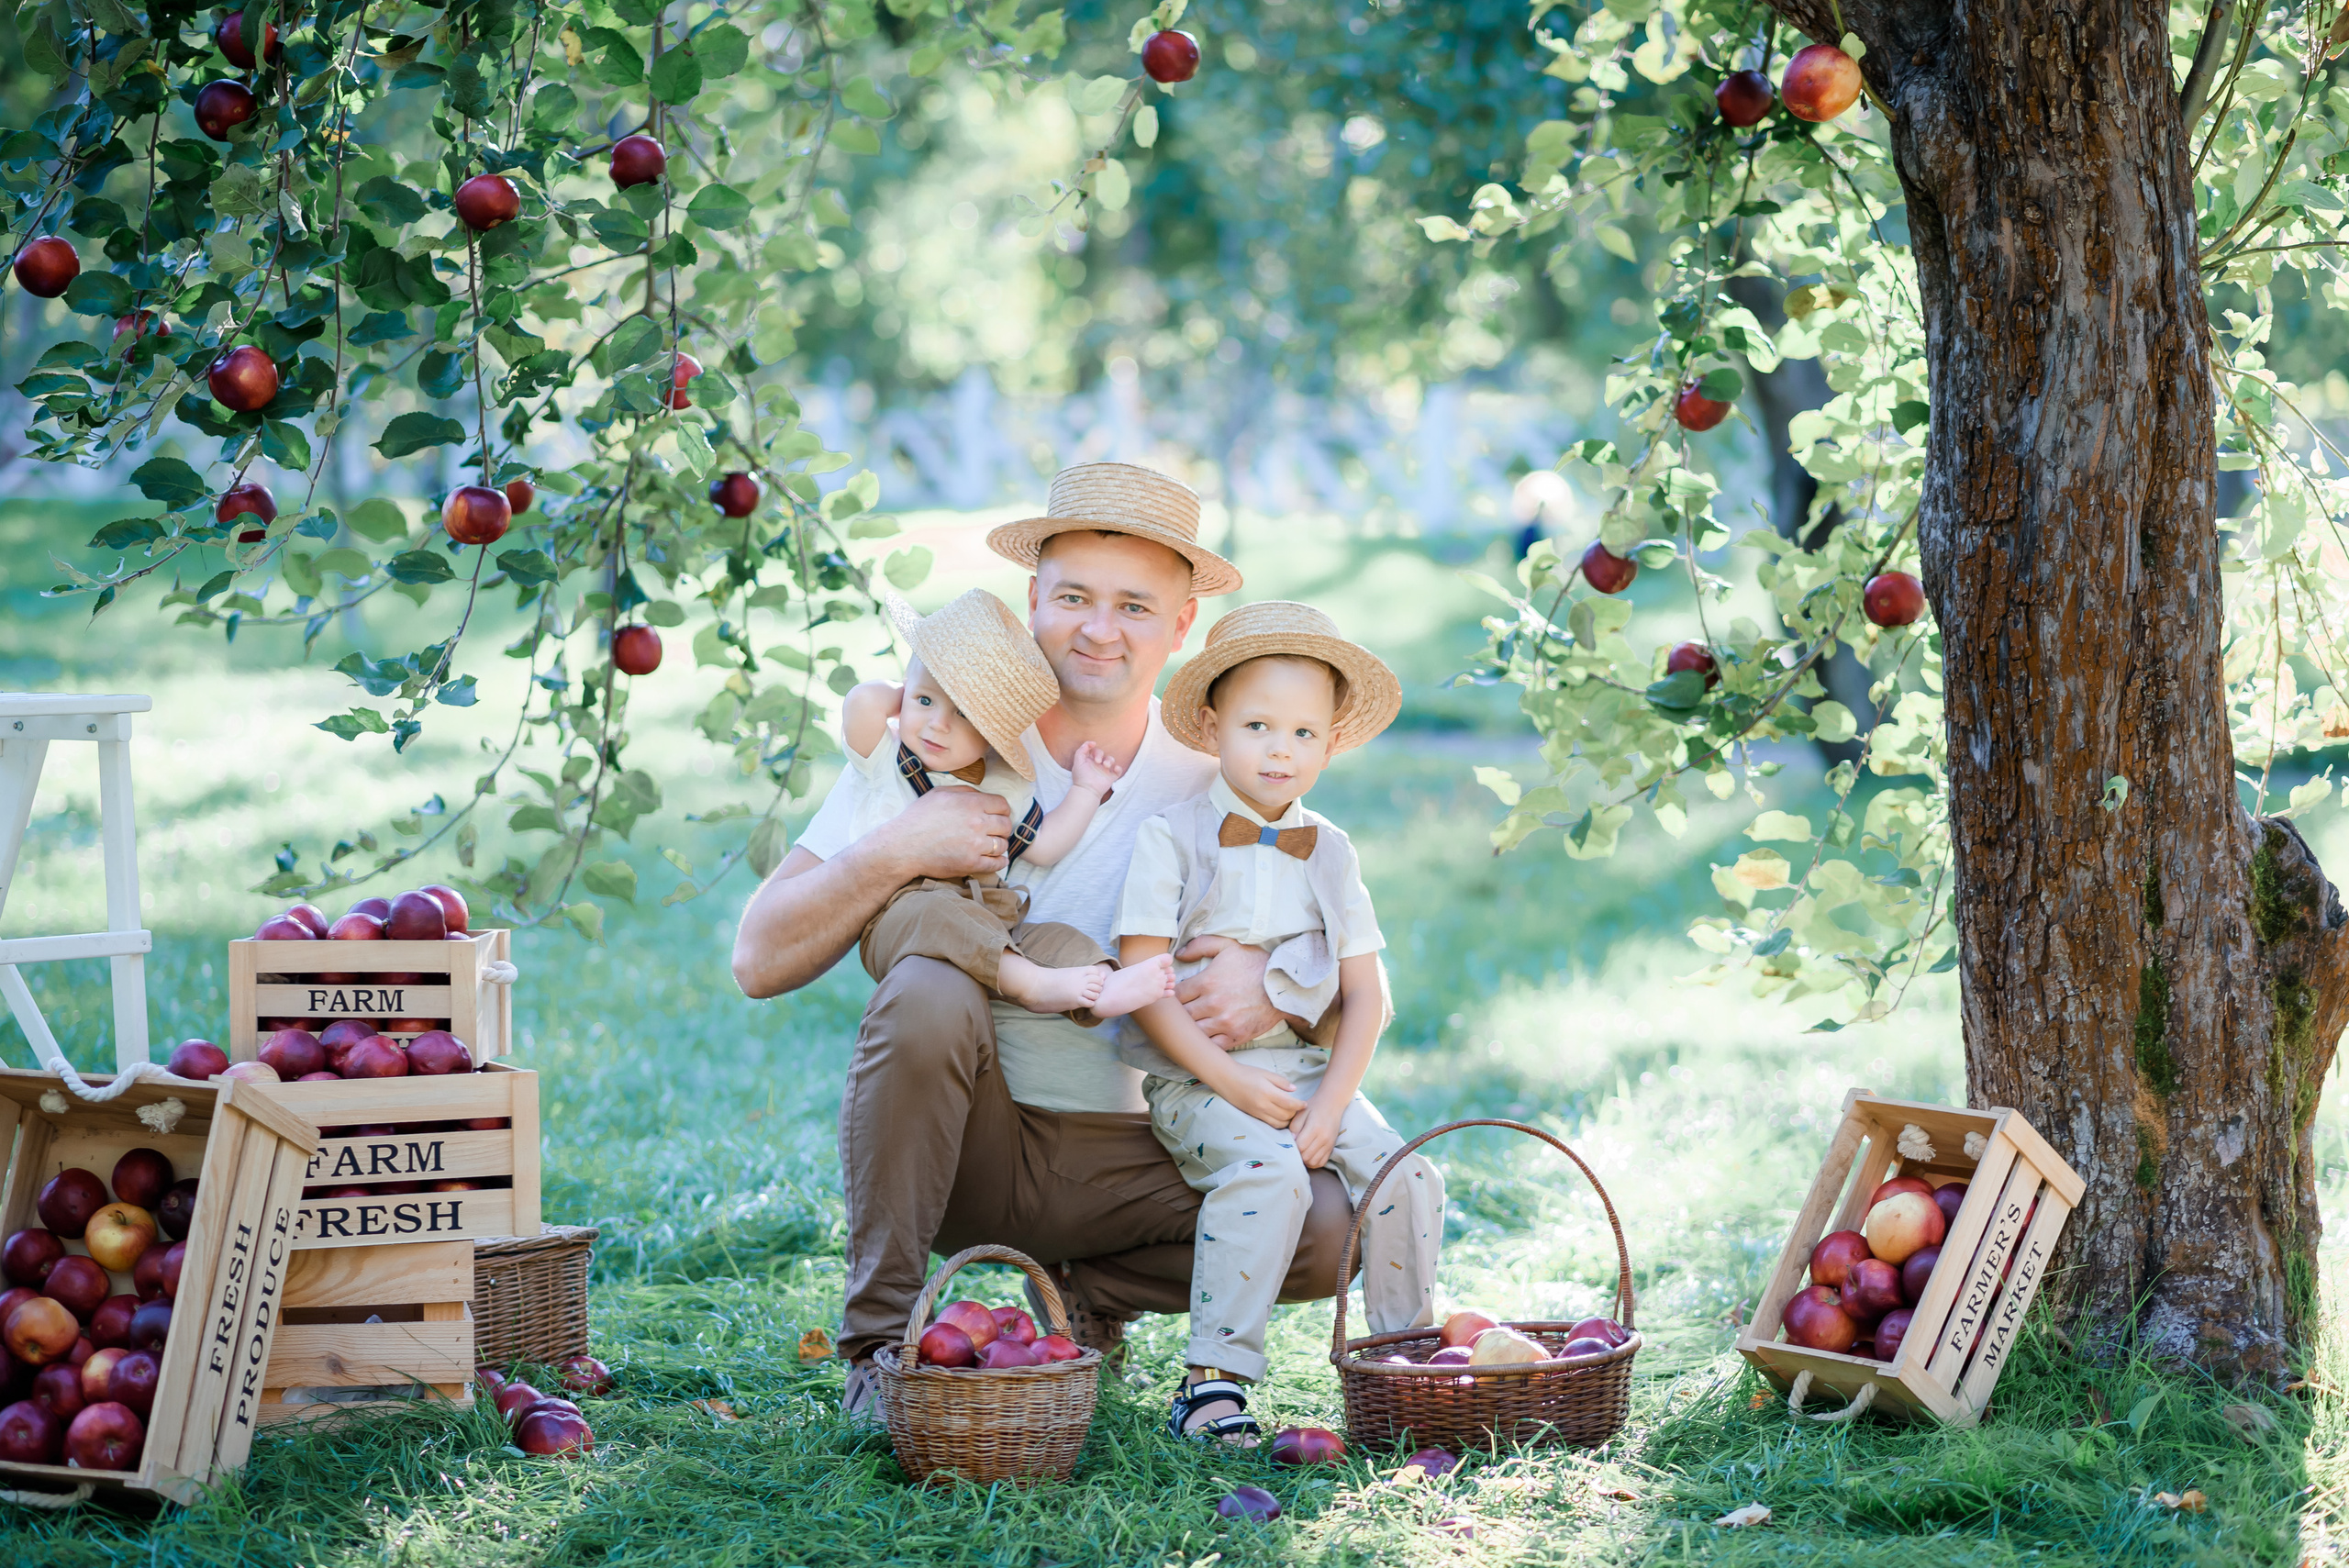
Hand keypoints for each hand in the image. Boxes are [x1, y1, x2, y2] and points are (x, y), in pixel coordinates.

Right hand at [878, 786, 1010, 879]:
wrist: (904, 846)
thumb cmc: (919, 818)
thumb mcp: (940, 793)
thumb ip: (965, 791)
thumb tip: (982, 795)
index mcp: (971, 803)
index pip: (1003, 805)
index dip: (1002, 810)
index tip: (997, 816)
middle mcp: (977, 823)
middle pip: (1006, 825)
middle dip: (1002, 828)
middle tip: (995, 831)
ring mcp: (975, 845)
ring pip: (1003, 845)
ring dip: (999, 845)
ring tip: (992, 846)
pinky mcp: (971, 863)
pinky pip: (996, 864)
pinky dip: (1000, 862)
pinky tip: (998, 860)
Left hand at [1069, 740, 1126, 796]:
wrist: (1087, 790)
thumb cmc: (1081, 776)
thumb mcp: (1078, 761)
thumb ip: (1081, 750)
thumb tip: (1091, 743)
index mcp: (1088, 761)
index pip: (1092, 750)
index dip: (1093, 747)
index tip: (1093, 744)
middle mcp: (1096, 765)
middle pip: (1102, 753)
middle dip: (1100, 754)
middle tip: (1098, 761)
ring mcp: (1104, 771)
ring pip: (1110, 760)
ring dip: (1109, 760)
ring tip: (1105, 765)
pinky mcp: (1111, 777)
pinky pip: (1118, 770)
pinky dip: (1118, 768)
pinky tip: (1114, 769)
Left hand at [1175, 935, 1282, 1049]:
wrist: (1284, 984)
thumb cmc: (1255, 963)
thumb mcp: (1228, 945)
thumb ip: (1200, 945)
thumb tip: (1178, 954)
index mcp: (1207, 982)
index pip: (1176, 995)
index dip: (1174, 996)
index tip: (1178, 996)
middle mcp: (1213, 1004)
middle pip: (1183, 1016)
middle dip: (1180, 1014)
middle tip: (1182, 1012)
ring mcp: (1225, 1022)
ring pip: (1194, 1032)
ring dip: (1192, 1029)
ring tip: (1194, 1024)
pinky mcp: (1236, 1036)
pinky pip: (1212, 1046)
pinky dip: (1207, 1042)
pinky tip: (1208, 1035)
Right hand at [1212, 1062, 1305, 1128]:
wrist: (1227, 1080)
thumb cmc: (1247, 1073)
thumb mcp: (1266, 1073)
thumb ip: (1281, 1082)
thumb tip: (1295, 1090)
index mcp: (1267, 1092)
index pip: (1289, 1104)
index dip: (1299, 1106)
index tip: (1305, 1104)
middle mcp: (1263, 1105)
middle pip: (1286, 1116)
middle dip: (1295, 1113)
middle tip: (1298, 1108)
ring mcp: (1258, 1113)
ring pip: (1279, 1123)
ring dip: (1287, 1120)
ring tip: (1291, 1113)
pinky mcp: (1254, 1116)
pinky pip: (1270, 1124)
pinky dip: (1279, 1123)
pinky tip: (1281, 1116)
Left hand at [1288, 1093, 1344, 1168]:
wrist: (1332, 1104)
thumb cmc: (1314, 1107)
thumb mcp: (1301, 1112)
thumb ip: (1294, 1127)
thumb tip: (1291, 1140)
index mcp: (1315, 1128)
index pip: (1300, 1146)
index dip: (1292, 1147)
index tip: (1289, 1143)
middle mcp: (1323, 1138)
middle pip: (1306, 1156)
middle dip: (1297, 1155)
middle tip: (1293, 1148)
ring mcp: (1329, 1144)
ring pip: (1313, 1162)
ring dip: (1305, 1160)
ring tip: (1300, 1152)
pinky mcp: (1331, 1147)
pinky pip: (1321, 1162)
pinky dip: (1313, 1162)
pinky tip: (1308, 1155)